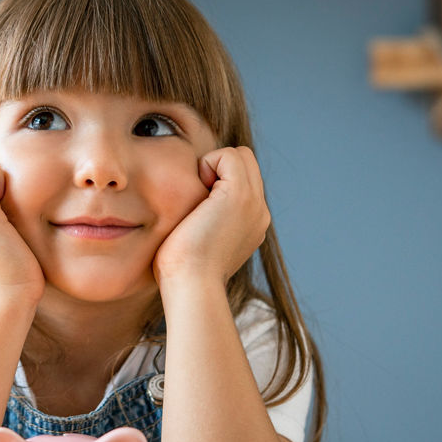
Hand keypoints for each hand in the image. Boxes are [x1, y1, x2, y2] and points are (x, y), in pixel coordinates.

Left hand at [153, 146, 269, 287]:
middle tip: (198, 199)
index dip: (218, 179)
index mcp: (251, 224)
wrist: (192, 286)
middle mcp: (259, 212)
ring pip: (239, 155)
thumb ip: (205, 222)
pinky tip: (198, 194)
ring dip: (213, 167)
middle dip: (218, 169)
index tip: (198, 208)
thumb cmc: (182, 273)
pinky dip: (208, 164)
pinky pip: (229, 155)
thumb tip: (192, 210)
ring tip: (199, 200)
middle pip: (245, 162)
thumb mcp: (199, 242)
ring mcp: (254, 203)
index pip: (243, 179)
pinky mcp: (240, 194)